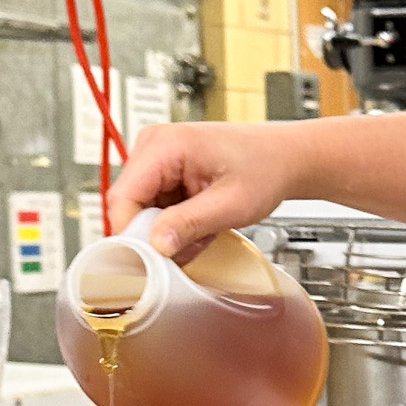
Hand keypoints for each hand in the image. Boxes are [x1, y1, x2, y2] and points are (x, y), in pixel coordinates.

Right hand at [109, 121, 301, 258]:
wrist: (282, 157)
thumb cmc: (264, 167)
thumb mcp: (231, 204)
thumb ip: (190, 224)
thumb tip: (156, 244)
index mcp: (164, 144)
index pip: (123, 197)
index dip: (132, 233)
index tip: (151, 260)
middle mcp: (153, 147)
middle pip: (130, 207)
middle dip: (157, 235)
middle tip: (192, 245)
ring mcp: (156, 160)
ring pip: (143, 213)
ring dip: (171, 232)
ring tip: (206, 229)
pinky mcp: (164, 174)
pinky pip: (156, 210)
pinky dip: (177, 225)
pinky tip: (203, 223)